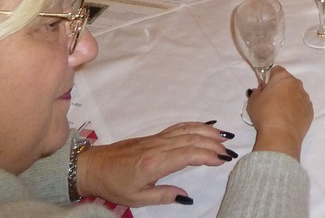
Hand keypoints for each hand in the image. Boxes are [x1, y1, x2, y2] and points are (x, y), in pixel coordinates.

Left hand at [76, 121, 236, 206]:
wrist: (94, 167)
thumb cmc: (114, 185)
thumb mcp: (137, 199)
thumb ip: (163, 195)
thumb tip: (186, 197)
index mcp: (154, 163)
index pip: (188, 154)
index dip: (207, 155)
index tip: (222, 160)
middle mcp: (158, 146)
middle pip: (191, 139)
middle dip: (213, 143)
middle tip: (230, 151)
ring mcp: (157, 138)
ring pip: (187, 130)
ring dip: (208, 131)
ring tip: (225, 137)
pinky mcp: (155, 136)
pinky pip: (179, 127)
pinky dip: (195, 125)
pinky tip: (206, 127)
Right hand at [249, 66, 312, 160]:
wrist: (281, 135)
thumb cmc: (265, 114)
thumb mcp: (253, 102)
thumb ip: (257, 92)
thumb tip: (261, 90)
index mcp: (283, 77)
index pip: (276, 70)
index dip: (270, 79)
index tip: (265, 89)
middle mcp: (297, 84)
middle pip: (287, 82)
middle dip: (280, 88)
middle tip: (271, 102)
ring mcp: (305, 97)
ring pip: (296, 94)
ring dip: (289, 99)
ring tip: (280, 114)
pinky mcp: (310, 110)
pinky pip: (301, 106)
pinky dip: (296, 110)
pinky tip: (288, 120)